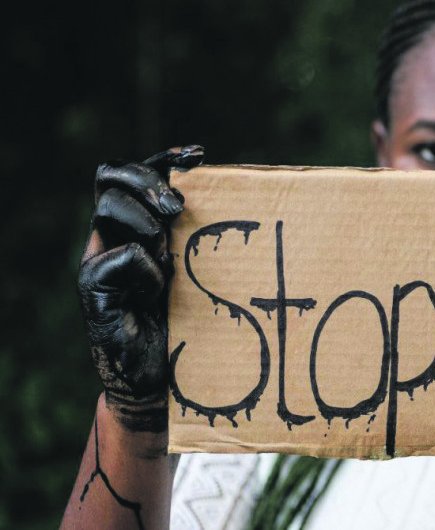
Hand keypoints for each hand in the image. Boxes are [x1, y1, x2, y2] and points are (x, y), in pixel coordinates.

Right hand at [78, 146, 203, 432]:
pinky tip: (161, 292)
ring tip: (170, 252)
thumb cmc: (190, 325)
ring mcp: (100, 260)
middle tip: (180, 206)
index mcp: (138, 225)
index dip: (165, 156)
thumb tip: (237, 198)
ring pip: (108, 209)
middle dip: (149, 181)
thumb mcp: (202, 271)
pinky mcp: (94, 289)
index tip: (201, 155)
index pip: (136, 172)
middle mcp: (113, 236)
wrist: (161, 382)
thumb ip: (202, 237)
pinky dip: (147, 269)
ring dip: (146, 223)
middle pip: (112, 177)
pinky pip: (121, 258)